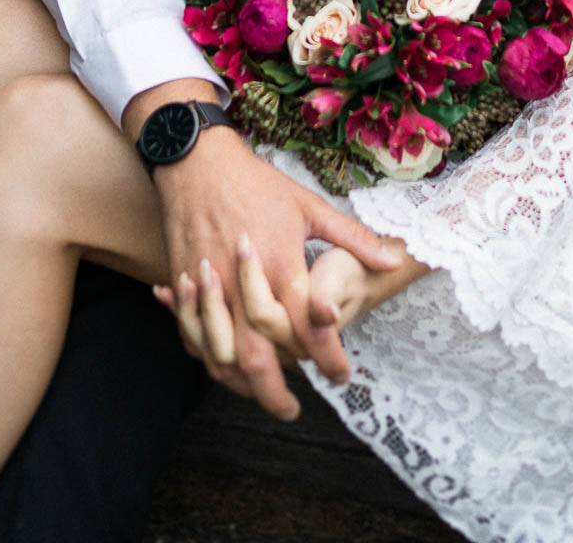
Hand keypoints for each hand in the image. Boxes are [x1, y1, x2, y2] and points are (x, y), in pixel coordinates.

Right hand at [147, 124, 401, 419]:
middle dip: (274, 394)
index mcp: (280, 264)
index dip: (326, 358)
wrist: (197, 161)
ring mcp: (209, 288)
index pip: (307, 328)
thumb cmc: (257, 183)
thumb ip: (351, 237)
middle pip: (257, 358)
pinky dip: (208, 358)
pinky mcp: (183, 285)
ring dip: (240, 384)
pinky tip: (226, 365)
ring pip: (221, 355)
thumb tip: (390, 259)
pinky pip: (192, 336)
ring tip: (260, 394)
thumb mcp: (308, 205)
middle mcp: (243, 284)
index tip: (341, 375)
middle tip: (292, 410)